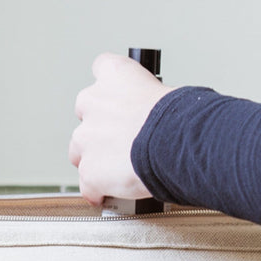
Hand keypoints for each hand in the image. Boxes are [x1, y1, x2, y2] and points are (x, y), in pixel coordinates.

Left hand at [69, 53, 173, 207]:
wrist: (175, 143)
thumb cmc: (180, 119)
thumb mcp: (168, 94)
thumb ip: (149, 101)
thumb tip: (158, 115)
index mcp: (116, 75)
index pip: (102, 68)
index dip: (111, 90)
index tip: (119, 100)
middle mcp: (94, 102)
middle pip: (86, 114)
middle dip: (101, 127)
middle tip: (123, 140)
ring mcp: (87, 138)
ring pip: (80, 151)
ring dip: (96, 159)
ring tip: (117, 169)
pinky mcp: (90, 170)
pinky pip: (88, 185)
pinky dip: (98, 190)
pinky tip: (110, 193)